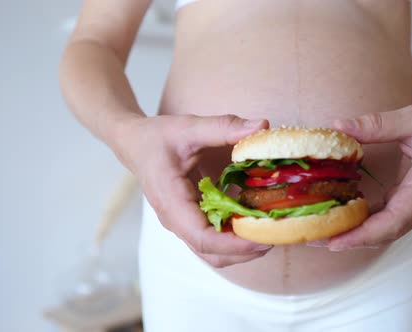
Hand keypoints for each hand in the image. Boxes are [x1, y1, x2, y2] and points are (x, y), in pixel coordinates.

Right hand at [114, 114, 271, 266]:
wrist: (134, 144)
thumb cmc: (157, 137)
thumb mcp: (189, 127)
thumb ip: (224, 127)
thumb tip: (262, 126)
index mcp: (171, 201)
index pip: (202, 237)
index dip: (235, 244)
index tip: (264, 238)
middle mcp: (175, 220)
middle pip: (212, 253)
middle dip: (245, 251)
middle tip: (278, 235)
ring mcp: (182, 224)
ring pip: (213, 252)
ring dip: (242, 249)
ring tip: (270, 231)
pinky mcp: (190, 220)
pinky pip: (213, 240)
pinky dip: (236, 238)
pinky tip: (255, 221)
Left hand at [327, 104, 411, 250]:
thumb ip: (377, 124)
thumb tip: (339, 126)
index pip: (395, 221)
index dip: (364, 234)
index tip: (336, 241)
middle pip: (386, 233)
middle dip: (351, 239)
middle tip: (314, 238)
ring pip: (385, 231)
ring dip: (354, 234)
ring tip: (320, 233)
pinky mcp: (410, 204)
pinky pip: (385, 220)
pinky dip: (362, 224)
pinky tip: (339, 219)